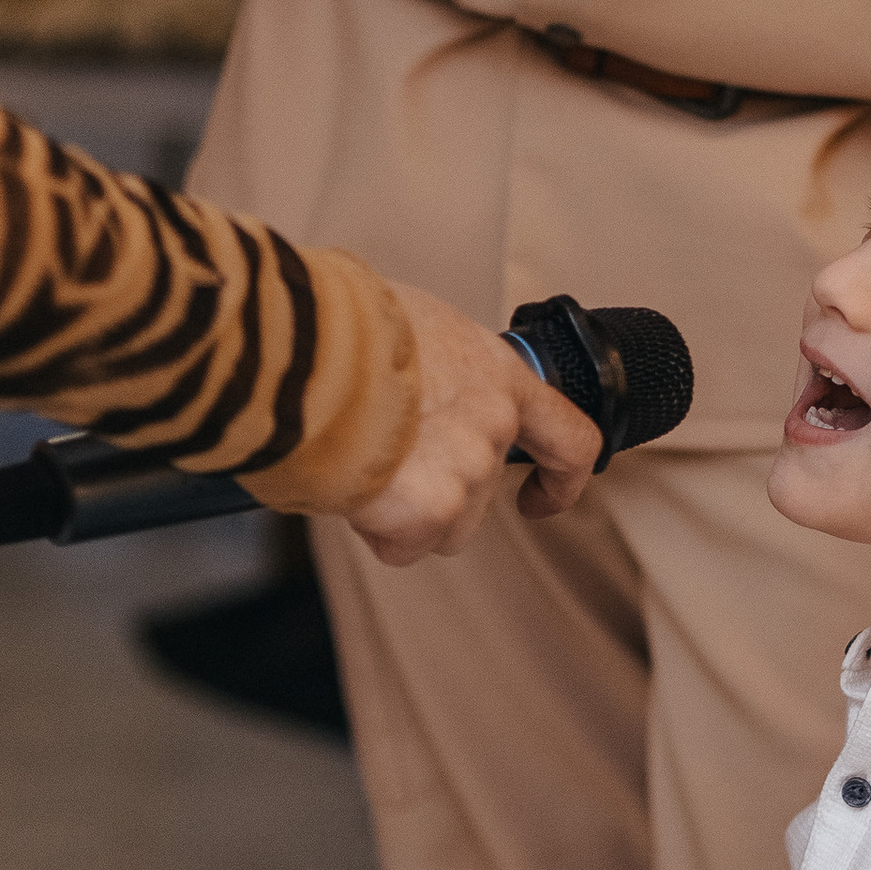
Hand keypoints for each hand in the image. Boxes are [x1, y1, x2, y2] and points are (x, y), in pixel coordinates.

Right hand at [339, 283, 596, 567]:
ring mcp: (469, 468)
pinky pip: (405, 545)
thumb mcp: (409, 325)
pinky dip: (374, 528)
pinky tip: (349, 484)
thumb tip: (413, 384)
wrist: (303, 347)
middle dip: (432, 488)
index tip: (540, 496)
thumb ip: (436, 369)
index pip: (568, 437)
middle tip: (380, 451)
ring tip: (358, 459)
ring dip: (403, 510)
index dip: (559, 478)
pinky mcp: (433, 509)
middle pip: (480, 490)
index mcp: (498, 373)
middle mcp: (495, 422)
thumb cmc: (339, 324)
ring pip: (443, 525)